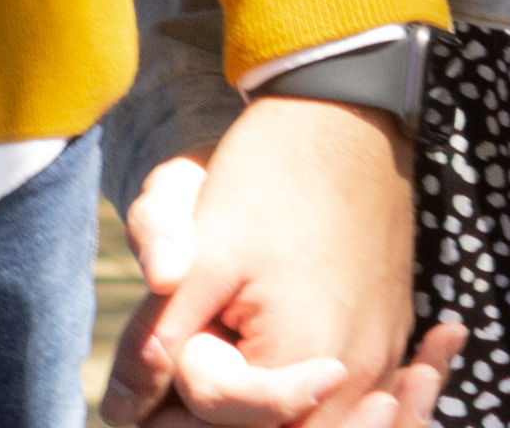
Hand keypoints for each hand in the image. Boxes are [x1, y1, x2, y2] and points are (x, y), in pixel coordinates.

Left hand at [105, 97, 461, 427]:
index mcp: (309, 355)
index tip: (190, 316)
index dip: (187, 371)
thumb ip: (158, 340)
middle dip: (220, 398)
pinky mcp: (389, 339)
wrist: (348, 114)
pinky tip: (272, 333)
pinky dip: (301, 383)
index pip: (221, 414)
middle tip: (202, 331)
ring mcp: (381, 358)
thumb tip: (120, 410)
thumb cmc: (270, 174)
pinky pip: (344, 395)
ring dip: (260, 393)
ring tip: (234, 332)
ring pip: (306, 418)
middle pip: (268, 427)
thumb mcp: (202, 253)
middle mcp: (358, 373)